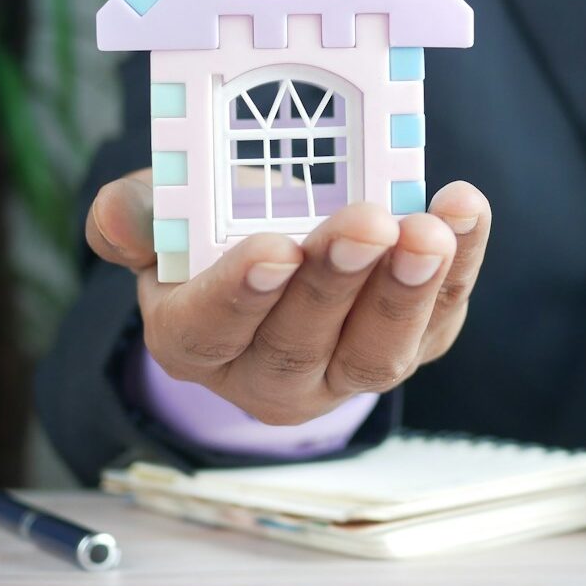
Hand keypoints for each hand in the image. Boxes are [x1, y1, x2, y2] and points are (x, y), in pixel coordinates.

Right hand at [87, 169, 491, 425]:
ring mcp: (345, 371)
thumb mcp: (163, 216)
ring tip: (428, 231)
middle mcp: (268, 374)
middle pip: (300, 344)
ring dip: (407, 290)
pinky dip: (460, 266)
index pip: (211, 330)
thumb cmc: (214, 231)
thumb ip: (136, 215)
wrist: (280, 247)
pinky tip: (464, 211)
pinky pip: (439, 318)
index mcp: (194, 340)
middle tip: (367, 224)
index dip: (242, 293)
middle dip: (337, 283)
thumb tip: (120, 215)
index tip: (275, 249)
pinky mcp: (411, 347)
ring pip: (376, 352)